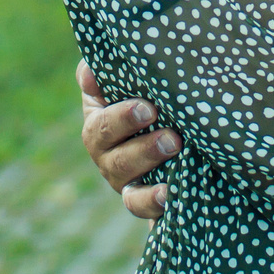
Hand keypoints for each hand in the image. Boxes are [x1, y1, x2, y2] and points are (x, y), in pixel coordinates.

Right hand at [77, 60, 175, 220]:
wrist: (182, 137)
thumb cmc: (157, 97)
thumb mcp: (137, 80)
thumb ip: (114, 69)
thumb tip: (91, 71)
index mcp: (101, 116)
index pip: (100, 116)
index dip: (120, 116)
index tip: (148, 108)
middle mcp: (105, 149)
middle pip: (106, 145)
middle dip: (133, 131)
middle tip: (163, 123)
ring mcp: (120, 175)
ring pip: (121, 173)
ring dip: (145, 158)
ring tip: (174, 144)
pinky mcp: (139, 198)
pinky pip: (138, 205)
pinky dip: (150, 201)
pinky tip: (168, 194)